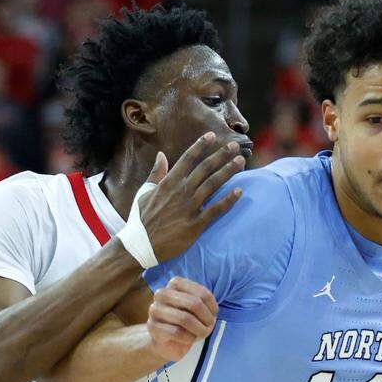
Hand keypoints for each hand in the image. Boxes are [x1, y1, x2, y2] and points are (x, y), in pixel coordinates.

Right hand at [139, 132, 245, 261]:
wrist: (140, 246)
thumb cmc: (141, 219)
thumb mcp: (145, 192)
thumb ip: (155, 173)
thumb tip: (161, 154)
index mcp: (168, 183)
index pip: (187, 159)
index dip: (200, 146)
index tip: (212, 136)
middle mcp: (180, 192)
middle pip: (205, 169)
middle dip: (221, 155)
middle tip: (236, 145)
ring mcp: (188, 208)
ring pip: (212, 185)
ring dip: (228, 171)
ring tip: (241, 162)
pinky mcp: (195, 225)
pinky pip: (215, 210)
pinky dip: (228, 200)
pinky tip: (239, 191)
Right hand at [147, 278, 217, 361]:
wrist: (168, 342)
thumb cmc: (186, 322)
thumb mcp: (198, 309)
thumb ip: (204, 304)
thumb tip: (211, 313)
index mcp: (175, 283)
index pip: (202, 293)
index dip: (212, 306)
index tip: (214, 314)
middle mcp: (162, 293)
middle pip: (194, 304)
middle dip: (207, 318)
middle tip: (210, 326)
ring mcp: (155, 309)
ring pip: (185, 319)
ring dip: (200, 329)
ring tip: (202, 334)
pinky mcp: (152, 326)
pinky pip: (177, 332)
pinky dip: (189, 338)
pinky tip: (190, 339)